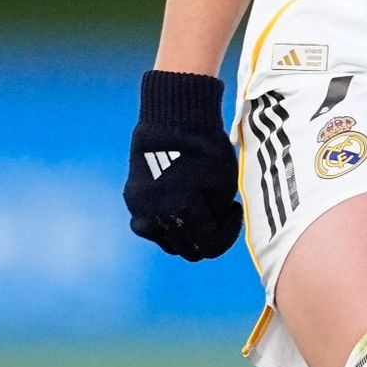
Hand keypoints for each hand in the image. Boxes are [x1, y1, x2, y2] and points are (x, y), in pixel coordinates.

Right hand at [123, 70, 242, 261]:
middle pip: (187, 249)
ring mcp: (140, 211)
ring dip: (186, 233)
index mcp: (184, 216)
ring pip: (167, 241)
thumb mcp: (225, 186)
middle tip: (218, 213)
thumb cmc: (206, 149)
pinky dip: (167, 222)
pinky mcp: (132, 200)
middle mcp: (157, 219)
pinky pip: (151, 224)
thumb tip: (207, 230)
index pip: (210, 246)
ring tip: (199, 208)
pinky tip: (179, 203)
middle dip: (207, 235)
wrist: (173, 117)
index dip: (228, 232)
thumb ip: (215, 217)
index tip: (234, 210)